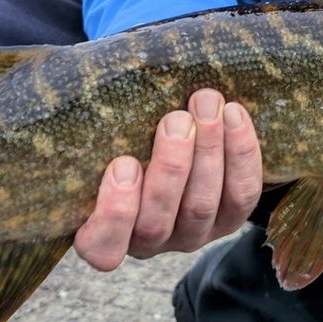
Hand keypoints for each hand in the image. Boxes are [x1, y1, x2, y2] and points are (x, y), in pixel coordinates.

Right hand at [74, 89, 261, 269]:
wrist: (172, 133)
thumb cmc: (120, 134)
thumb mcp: (99, 134)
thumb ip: (92, 123)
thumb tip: (80, 75)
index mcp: (106, 234)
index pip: (103, 247)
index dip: (115, 212)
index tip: (122, 163)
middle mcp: (149, 241)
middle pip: (159, 220)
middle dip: (172, 167)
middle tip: (176, 120)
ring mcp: (192, 232)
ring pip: (201, 205)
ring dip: (208, 152)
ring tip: (206, 104)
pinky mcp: (230, 218)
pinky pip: (242, 194)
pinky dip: (241, 153)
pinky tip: (235, 113)